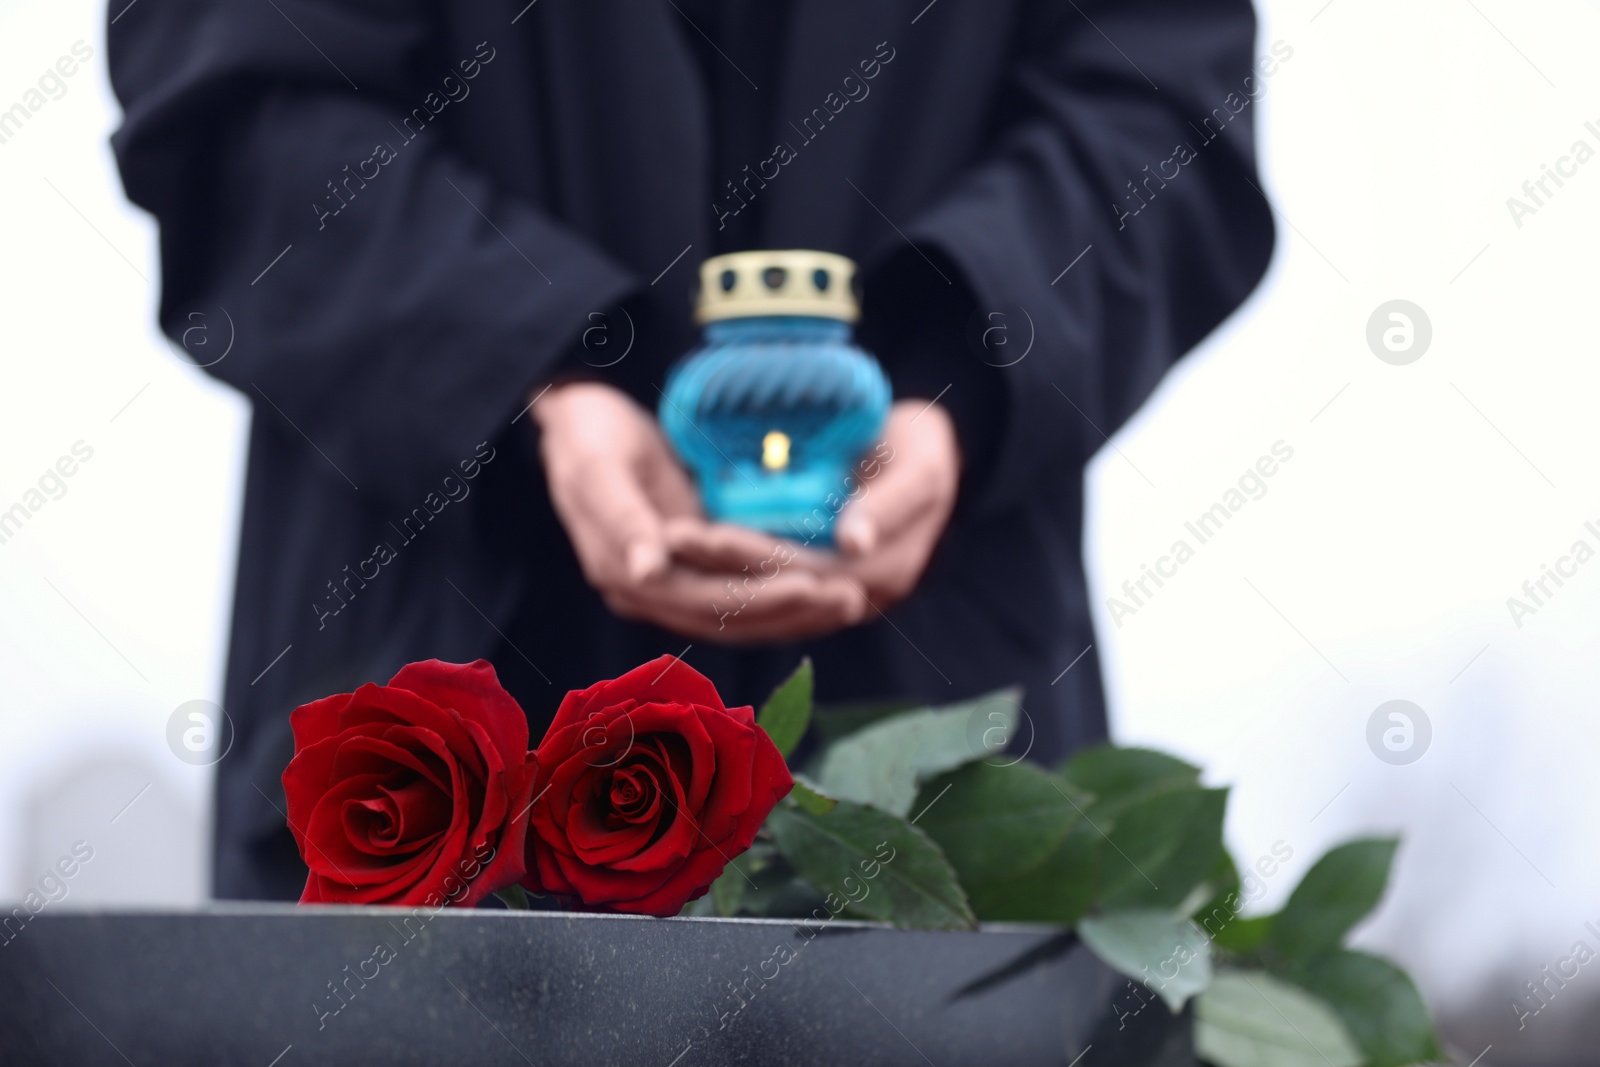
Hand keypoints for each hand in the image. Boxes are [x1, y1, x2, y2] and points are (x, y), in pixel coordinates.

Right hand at [533, 381, 867, 641]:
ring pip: (741, 616)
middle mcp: (650, 592)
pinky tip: (827, 586)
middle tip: (854, 598)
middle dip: (792, 611)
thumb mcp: (596, 467)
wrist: (579, 420)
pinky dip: (784, 595)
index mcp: (626, 575)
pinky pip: (744, 593)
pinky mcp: (694, 568)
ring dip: (797, 613)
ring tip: (854, 600)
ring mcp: (673, 583)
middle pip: (730, 618)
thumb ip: (621, 518)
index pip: (703, 601)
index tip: (812, 585)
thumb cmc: (587, 435)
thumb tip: (646, 571)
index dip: (758, 598)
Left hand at [666, 398, 960, 620]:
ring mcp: (827, 593)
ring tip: (665, 541)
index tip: (702, 534)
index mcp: (879, 575)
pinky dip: (719, 568)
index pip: (801, 572)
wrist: (923, 455)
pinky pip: (756, 584)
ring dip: (708, 571)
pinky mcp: (806, 578)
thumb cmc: (924, 450)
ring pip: (758, 594)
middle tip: (667, 536)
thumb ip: (891, 505)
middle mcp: (852, 597)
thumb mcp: (922, 469)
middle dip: (714, 564)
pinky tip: (681, 548)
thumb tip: (854, 544)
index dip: (749, 556)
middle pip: (770, 588)